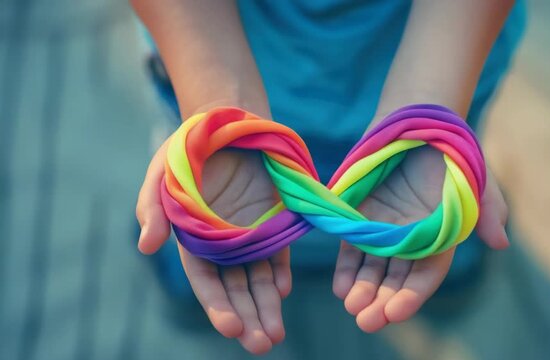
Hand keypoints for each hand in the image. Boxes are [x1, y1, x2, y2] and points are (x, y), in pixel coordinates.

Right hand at [136, 139, 289, 354]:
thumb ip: (152, 209)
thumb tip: (145, 247)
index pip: (205, 280)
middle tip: (261, 343)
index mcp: (194, 239)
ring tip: (275, 333)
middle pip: (236, 287)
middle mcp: (223, 243)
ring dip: (267, 306)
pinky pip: (278, 250)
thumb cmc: (187, 149)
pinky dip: (281, 271)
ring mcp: (251, 232)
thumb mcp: (161, 174)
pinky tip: (283, 290)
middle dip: (247, 317)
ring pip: (259, 277)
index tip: (230, 327)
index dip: (217, 304)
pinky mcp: (274, 220)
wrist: (226, 122)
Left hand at [332, 146, 508, 332]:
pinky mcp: (360, 216)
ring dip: (362, 289)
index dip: (413, 294)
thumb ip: (487, 209)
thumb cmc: (451, 152)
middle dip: (382, 300)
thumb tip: (500, 244)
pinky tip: (340, 286)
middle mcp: (410, 238)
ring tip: (351, 306)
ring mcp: (383, 229)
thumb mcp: (475, 177)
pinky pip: (351, 246)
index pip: (427, 272)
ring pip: (372, 267)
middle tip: (367, 320)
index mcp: (439, 236)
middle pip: (396, 277)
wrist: (415, 123)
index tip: (396, 311)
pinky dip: (346, 267)